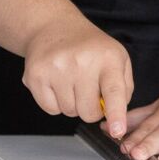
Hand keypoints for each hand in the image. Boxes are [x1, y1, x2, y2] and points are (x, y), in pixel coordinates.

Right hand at [21, 12, 131, 138]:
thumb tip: (117, 115)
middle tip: (90, 94)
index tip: (118, 131)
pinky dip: (56, 104)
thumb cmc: (91, 47)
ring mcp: (56, 68)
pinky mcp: (35, 76)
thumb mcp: (117, 59)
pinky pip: (50, 109)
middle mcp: (82, 62)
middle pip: (88, 111)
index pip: (114, 91)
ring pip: (69, 112)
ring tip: (73, 83)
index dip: (116, 114)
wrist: (54, 28)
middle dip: (91, 111)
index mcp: (108, 58)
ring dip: (73, 105)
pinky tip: (58, 85)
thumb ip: (123, 88)